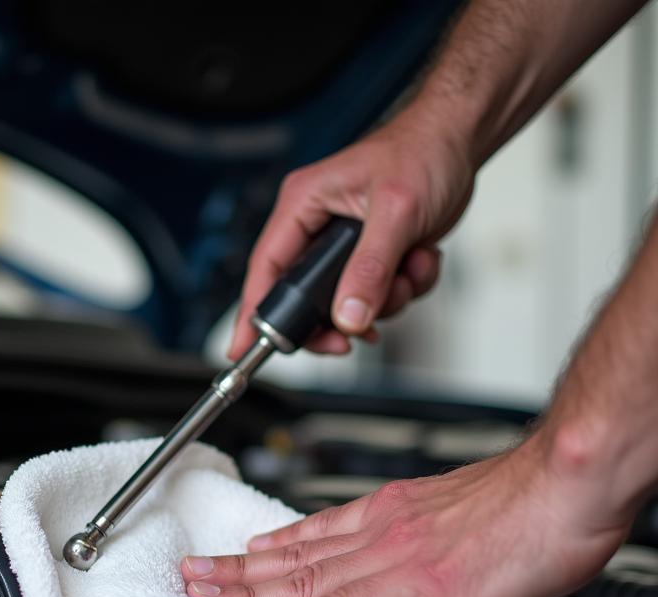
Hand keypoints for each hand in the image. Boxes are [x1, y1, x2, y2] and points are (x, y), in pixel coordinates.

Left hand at [181, 437, 628, 596]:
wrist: (567, 476)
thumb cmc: (512, 492)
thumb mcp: (427, 498)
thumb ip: (384, 525)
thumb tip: (348, 540)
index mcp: (381, 518)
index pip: (300, 544)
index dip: (251, 561)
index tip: (216, 569)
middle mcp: (384, 543)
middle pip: (297, 573)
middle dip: (237, 586)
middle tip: (191, 590)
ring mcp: (413, 574)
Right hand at [230, 107, 474, 359]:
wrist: (460, 140)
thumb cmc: (422, 149)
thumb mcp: (395, 212)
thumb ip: (370, 269)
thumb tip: (348, 317)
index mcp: (303, 205)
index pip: (267, 268)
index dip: (253, 314)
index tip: (243, 350)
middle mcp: (317, 229)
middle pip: (305, 300)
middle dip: (338, 318)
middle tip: (354, 335)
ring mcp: (345, 248)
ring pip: (347, 304)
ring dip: (385, 300)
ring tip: (409, 267)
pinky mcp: (371, 259)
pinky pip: (378, 297)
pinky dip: (406, 287)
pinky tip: (420, 258)